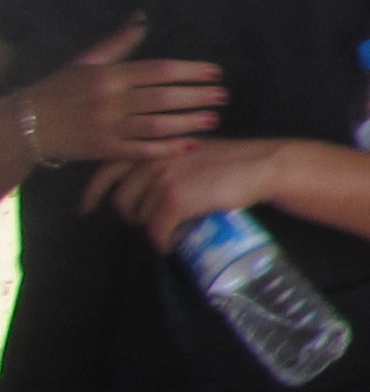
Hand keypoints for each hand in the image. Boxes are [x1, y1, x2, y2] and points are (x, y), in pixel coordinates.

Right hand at [16, 21, 226, 168]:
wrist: (27, 124)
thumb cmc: (60, 89)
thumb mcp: (87, 61)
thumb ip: (119, 42)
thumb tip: (142, 16)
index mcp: (109, 75)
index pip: (158, 70)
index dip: (189, 71)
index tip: (215, 72)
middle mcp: (111, 101)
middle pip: (162, 98)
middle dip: (196, 96)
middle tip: (223, 96)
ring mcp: (108, 127)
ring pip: (156, 125)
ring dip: (188, 122)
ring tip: (213, 119)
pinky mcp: (104, 151)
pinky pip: (141, 150)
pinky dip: (167, 149)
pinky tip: (191, 145)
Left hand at [87, 136, 303, 249]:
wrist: (262, 166)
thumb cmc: (232, 160)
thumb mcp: (190, 151)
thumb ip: (164, 160)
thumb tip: (144, 187)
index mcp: (154, 145)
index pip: (108, 168)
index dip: (93, 191)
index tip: (85, 208)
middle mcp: (153, 159)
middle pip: (122, 199)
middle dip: (132, 214)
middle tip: (150, 221)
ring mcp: (163, 179)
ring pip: (138, 216)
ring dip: (150, 228)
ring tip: (167, 229)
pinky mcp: (175, 199)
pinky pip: (156, 230)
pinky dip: (161, 242)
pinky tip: (169, 245)